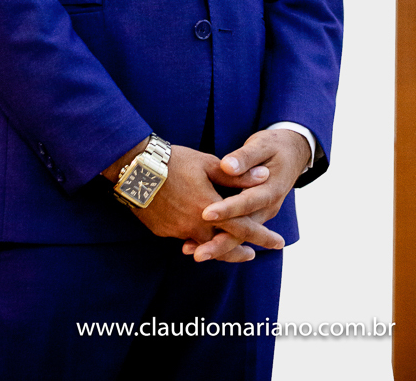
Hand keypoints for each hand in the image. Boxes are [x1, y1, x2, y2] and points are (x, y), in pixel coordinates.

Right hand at [108, 142, 284, 263]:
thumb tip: (265, 176)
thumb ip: (237, 176)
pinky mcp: (163, 231)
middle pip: (224, 246)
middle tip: (253, 255)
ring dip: (218, 248)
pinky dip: (196, 239)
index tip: (279, 242)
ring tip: (228, 247)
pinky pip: (185, 239)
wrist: (135, 168)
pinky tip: (199, 234)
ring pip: (203, 246)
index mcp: (210, 208)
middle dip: (240, 251)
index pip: (243, 228)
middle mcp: (195, 225)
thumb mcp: (208, 164)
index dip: (262, 236)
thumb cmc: (174, 161)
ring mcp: (177, 231)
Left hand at [182, 128, 309, 263]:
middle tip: (197, 253)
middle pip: (243, 230)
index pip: (247, 202)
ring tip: (191, 252)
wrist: (292, 153)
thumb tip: (228, 167)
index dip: (227, 209)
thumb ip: (245, 157)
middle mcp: (267, 207)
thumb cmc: (274, 146)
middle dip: (219, 243)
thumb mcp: (262, 145)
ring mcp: (260, 214)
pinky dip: (217, 238)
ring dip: (216, 246)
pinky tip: (195, 243)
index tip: (205, 213)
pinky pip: (235, 231)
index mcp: (271, 189)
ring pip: (238, 236)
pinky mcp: (252, 216)